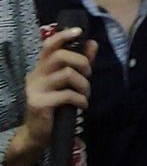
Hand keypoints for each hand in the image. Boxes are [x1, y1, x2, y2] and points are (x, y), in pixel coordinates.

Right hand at [23, 27, 97, 149]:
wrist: (37, 133)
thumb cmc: (55, 104)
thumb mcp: (68, 82)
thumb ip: (80, 63)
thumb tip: (92, 43)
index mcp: (41, 67)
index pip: (49, 45)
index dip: (64, 35)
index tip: (79, 31)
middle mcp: (35, 75)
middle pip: (60, 56)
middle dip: (82, 62)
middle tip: (88, 74)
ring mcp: (35, 89)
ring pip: (67, 74)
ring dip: (84, 84)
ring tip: (85, 94)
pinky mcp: (39, 103)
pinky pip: (67, 94)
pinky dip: (80, 99)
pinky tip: (82, 104)